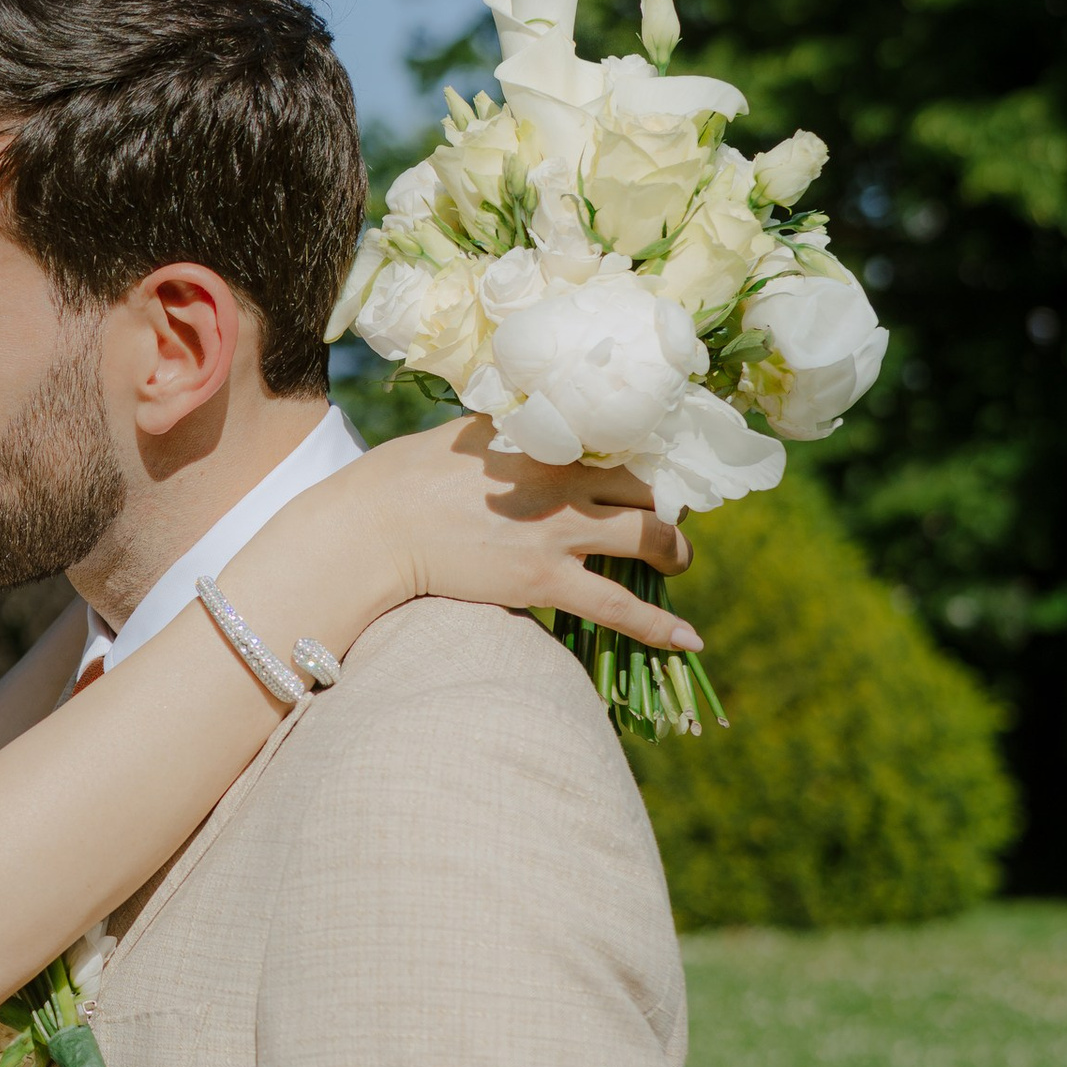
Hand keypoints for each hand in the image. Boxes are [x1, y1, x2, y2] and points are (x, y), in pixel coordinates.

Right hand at [342, 418, 698, 652]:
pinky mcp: (545, 579)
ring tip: (676, 561)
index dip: (654, 456)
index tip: (660, 467)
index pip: (629, 440)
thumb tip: (536, 424)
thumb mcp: (469, 434)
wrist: (377, 526)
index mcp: (551, 439)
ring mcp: (560, 530)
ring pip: (653, 538)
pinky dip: (659, 626)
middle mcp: (567, 479)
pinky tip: (689, 642)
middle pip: (653, 486)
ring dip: (676, 552)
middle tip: (671, 515)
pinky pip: (619, 605)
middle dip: (672, 501)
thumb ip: (515, 431)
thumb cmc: (408, 475)